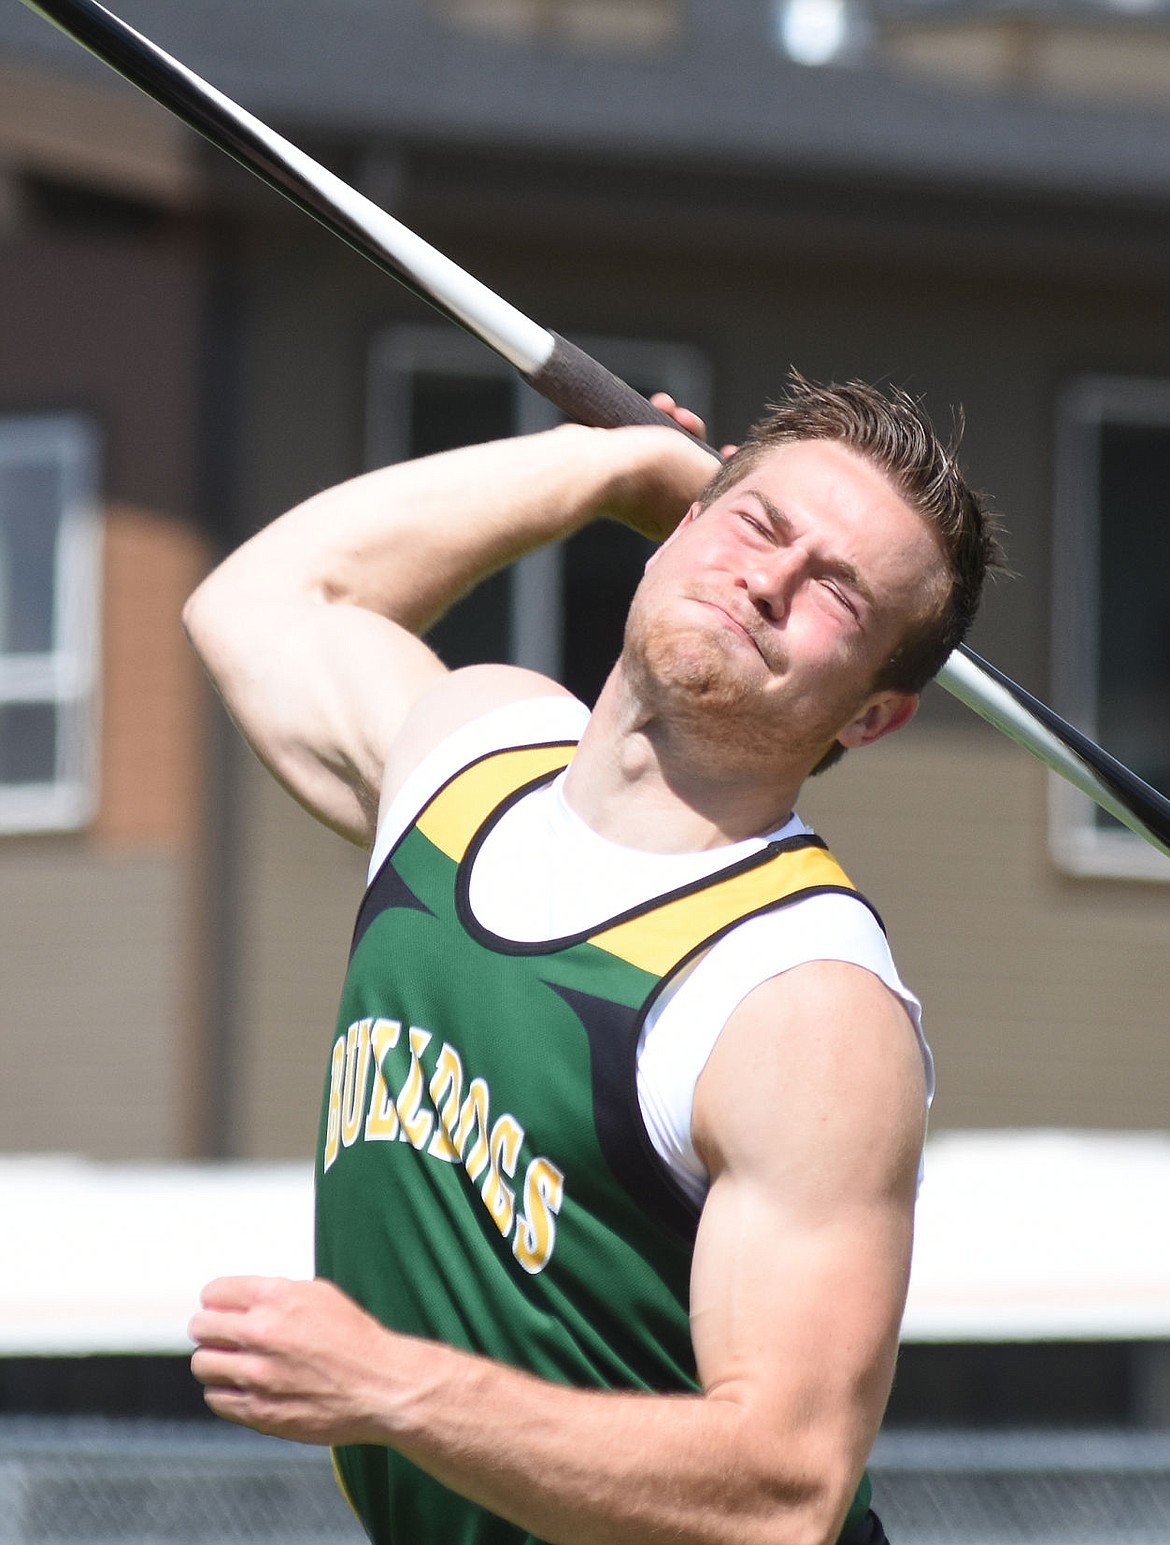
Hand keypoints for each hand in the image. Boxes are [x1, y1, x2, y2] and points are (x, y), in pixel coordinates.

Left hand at [189, 1275, 395, 1444]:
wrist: (380, 1387)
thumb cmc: (355, 1340)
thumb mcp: (320, 1294)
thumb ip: (276, 1294)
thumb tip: (241, 1300)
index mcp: (277, 1298)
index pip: (214, 1293)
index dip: (218, 1301)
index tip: (223, 1309)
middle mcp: (262, 1333)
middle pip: (200, 1327)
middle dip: (211, 1329)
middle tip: (224, 1336)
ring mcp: (257, 1375)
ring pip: (203, 1364)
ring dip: (216, 1362)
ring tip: (236, 1363)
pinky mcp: (258, 1410)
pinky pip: (216, 1398)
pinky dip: (226, 1392)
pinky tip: (246, 1388)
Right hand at [596, 393, 733, 543]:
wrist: (598, 466)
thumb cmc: (658, 474)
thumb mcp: (708, 474)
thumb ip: (722, 472)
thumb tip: (726, 467)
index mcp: (680, 524)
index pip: (711, 494)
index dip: (724, 465)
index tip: (730, 447)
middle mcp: (657, 513)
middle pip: (689, 469)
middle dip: (694, 437)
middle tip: (690, 422)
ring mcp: (634, 493)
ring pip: (666, 453)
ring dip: (675, 424)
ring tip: (671, 408)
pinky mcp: (614, 471)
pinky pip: (642, 446)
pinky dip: (650, 424)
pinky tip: (657, 406)